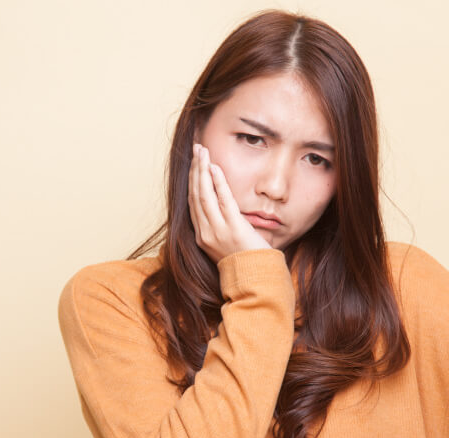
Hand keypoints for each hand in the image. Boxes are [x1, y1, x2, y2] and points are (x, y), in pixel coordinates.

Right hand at [188, 143, 271, 263]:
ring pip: (204, 195)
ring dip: (202, 171)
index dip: (192, 179)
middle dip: (195, 169)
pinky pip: (223, 201)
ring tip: (203, 152)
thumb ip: (219, 225)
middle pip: (195, 194)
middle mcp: (205, 232)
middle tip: (196, 149)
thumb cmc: (244, 260)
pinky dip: (217, 184)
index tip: (194, 162)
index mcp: (201, 235)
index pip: (192, 201)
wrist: (255, 278)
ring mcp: (218, 230)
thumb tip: (220, 204)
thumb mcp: (225, 242)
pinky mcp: (233, 228)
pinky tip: (215, 168)